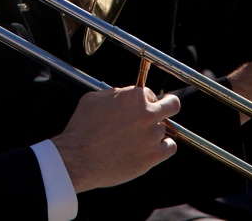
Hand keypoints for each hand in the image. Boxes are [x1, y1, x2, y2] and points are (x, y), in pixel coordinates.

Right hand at [50, 86, 179, 192]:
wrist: (78, 158)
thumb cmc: (82, 127)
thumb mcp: (94, 99)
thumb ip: (115, 93)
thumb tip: (124, 94)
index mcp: (134, 96)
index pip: (149, 94)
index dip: (143, 102)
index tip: (138, 109)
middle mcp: (147, 112)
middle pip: (172, 105)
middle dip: (168, 106)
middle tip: (162, 113)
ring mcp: (152, 134)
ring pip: (165, 129)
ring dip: (153, 133)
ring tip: (136, 140)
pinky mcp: (154, 155)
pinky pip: (170, 147)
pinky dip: (163, 147)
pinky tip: (151, 148)